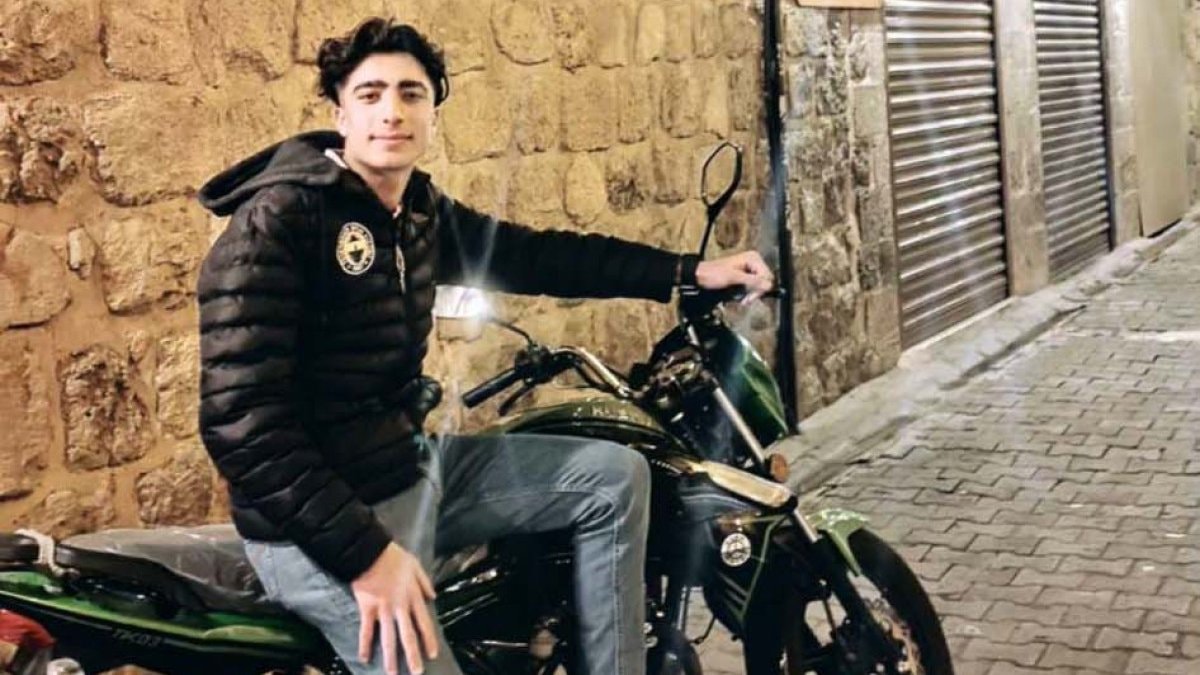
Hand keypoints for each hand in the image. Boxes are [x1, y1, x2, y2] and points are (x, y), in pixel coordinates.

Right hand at [351, 542, 438, 674]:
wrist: (369, 552)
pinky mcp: (367, 609)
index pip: (423, 623)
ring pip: (388, 638)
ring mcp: (383, 609)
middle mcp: (400, 607)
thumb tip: (433, 596)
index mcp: (413, 596)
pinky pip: (366, 630)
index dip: (428, 640)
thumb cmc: (392, 557)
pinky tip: (364, 659)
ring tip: (392, 674)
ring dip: (390, 658)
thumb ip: (425, 582)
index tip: (432, 654)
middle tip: (417, 672)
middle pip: (408, 636)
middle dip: (413, 656)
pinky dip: (364, 645)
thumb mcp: (415, 565)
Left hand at [695, 251, 774, 303]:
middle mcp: (753, 261)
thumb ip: (752, 281)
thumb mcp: (734, 277)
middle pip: (765, 280)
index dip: (761, 288)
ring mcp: (750, 268)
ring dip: (752, 294)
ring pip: (760, 285)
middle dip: (756, 292)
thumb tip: (768, 285)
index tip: (751, 296)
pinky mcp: (745, 275)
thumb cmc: (713, 274)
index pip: (767, 276)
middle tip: (746, 300)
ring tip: (743, 299)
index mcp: (752, 258)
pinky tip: (742, 296)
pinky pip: (753, 286)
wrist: (701, 276)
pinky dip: (748, 292)